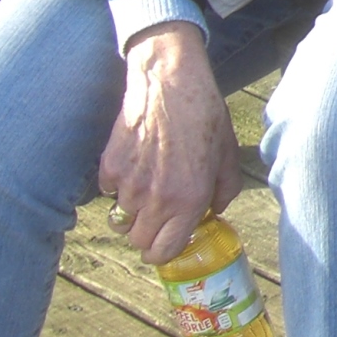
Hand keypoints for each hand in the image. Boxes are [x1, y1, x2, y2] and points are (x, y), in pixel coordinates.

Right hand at [101, 22, 243, 261]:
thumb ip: (225, 191)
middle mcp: (156, 199)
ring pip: (121, 217)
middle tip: (159, 215)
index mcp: (189, 201)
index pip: (163, 252)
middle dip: (148, 233)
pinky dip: (117, 185)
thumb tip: (215, 211)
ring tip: (149, 183)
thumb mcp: (228, 155)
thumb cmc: (205, 117)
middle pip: (137, 240)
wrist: (171, 83)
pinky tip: (135, 163)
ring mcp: (129, 184)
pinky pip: (107, 191)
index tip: (165, 244)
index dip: (162, 253)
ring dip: (133, 208)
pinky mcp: (109, 166)